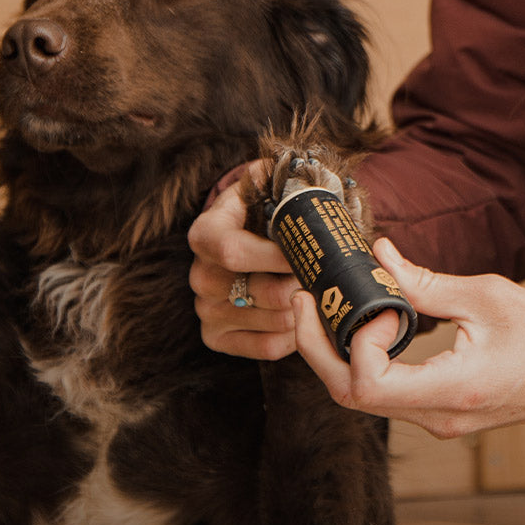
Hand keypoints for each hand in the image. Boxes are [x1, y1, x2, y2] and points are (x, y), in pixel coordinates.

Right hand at [188, 166, 300, 359]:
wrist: (244, 239)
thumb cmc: (264, 211)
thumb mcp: (269, 185)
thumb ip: (286, 178)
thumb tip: (308, 177)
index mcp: (205, 234)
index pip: (233, 250)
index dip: (276, 257)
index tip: (309, 253)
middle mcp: (199, 275)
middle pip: (262, 292)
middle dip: (302, 285)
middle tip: (325, 276)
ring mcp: (205, 309)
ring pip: (272, 320)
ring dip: (304, 309)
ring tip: (316, 291)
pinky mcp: (216, 337)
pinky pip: (266, 347)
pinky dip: (294, 335)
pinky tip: (303, 315)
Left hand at [291, 239, 524, 436]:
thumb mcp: (486, 296)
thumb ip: (426, 282)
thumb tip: (378, 255)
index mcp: (452, 390)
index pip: (367, 384)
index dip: (356, 340)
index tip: (384, 305)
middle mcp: (438, 418)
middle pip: (350, 397)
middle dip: (316, 349)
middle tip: (305, 302)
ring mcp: (438, 422)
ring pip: (362, 399)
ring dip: (338, 354)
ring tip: (330, 308)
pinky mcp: (440, 415)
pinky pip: (385, 396)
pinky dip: (365, 362)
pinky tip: (367, 326)